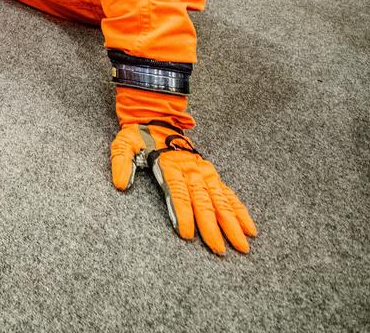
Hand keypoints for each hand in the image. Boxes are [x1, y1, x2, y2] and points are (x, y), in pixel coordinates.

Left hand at [111, 122, 256, 254]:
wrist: (157, 119)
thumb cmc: (139, 136)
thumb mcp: (124, 144)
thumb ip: (121, 162)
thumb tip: (119, 183)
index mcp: (169, 165)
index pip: (177, 194)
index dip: (183, 214)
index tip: (188, 234)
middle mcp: (190, 170)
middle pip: (202, 202)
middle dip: (211, 227)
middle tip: (219, 250)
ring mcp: (203, 172)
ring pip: (220, 201)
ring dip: (232, 223)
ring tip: (241, 245)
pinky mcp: (211, 174)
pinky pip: (228, 194)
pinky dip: (240, 211)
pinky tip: (249, 228)